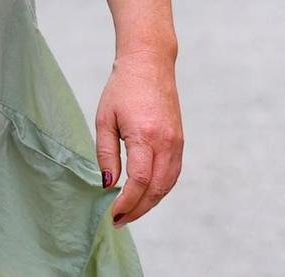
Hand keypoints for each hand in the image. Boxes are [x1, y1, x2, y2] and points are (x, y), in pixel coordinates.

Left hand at [93, 49, 182, 227]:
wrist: (150, 63)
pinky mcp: (179, 140)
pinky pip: (173, 173)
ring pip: (168, 184)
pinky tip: (146, 194)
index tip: (112, 214)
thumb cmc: (123, 88)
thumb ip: (106, 154)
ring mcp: (176, 141)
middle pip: (156, 189)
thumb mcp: (105, 119)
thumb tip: (108, 184)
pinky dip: (161, 189)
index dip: (126, 203)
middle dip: (138, 209)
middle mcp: (166, 141)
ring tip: (131, 212)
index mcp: (145, 135)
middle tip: (119, 220)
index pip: (138, 181)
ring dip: (150, 203)